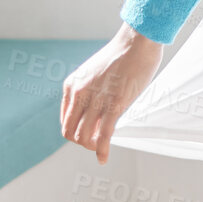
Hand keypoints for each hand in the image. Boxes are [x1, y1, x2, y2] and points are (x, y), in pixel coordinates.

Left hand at [60, 24, 162, 164]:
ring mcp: (96, 100)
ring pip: (85, 137)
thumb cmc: (121, 55)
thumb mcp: (94, 73)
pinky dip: (102, 151)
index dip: (76, 132)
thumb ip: (90, 92)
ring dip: (92, 147)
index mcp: (72, 86)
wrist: (136, 42)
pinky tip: (103, 160)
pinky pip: (104, 135)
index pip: (66, 121)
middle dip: (82, 142)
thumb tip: (95, 113)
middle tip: (96, 143)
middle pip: (71, 133)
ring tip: (102, 148)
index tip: (90, 134)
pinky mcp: (114, 104)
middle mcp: (79, 94)